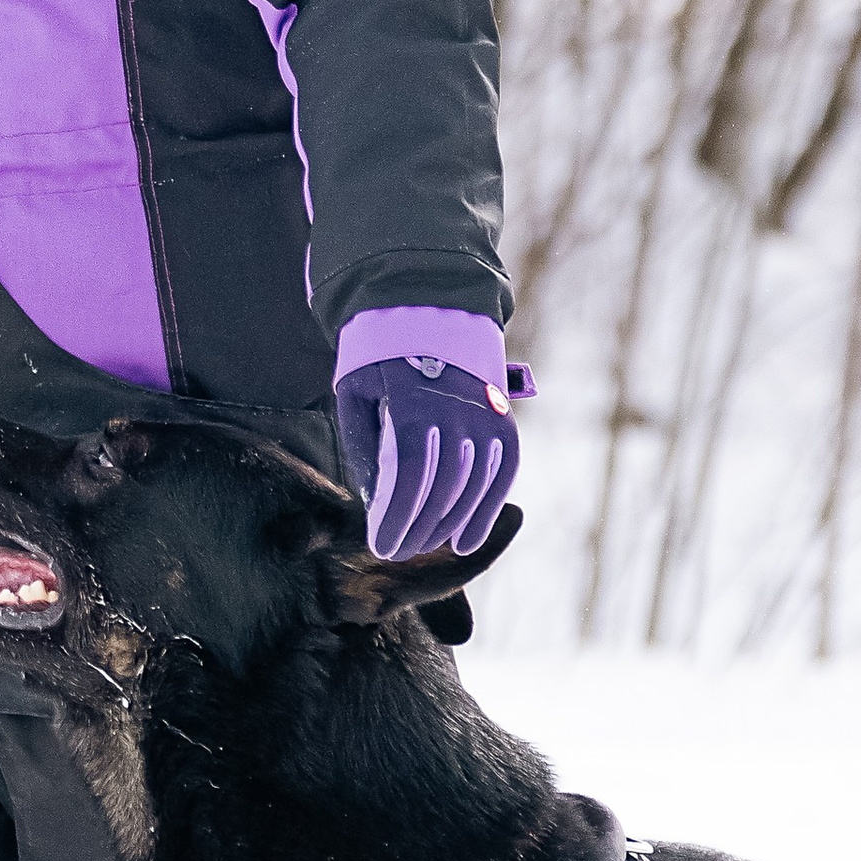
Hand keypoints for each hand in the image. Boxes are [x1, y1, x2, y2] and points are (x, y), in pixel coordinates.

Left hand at [336, 350, 520, 562]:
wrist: (431, 310)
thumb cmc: (382, 357)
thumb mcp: (356, 391)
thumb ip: (363, 446)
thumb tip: (375, 504)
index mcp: (415, 398)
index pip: (410, 471)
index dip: (398, 514)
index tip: (382, 545)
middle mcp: (459, 408)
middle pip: (443, 485)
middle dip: (419, 526)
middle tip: (397, 551)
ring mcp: (487, 414)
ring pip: (474, 485)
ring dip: (449, 525)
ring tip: (422, 547)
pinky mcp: (504, 420)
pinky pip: (503, 473)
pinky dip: (487, 511)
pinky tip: (464, 542)